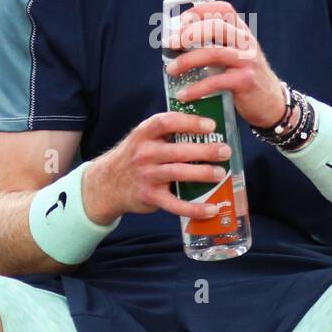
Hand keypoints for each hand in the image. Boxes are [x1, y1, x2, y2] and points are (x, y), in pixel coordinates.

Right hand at [83, 111, 233, 225]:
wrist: (106, 184)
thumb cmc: (134, 156)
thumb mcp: (142, 138)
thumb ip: (166, 131)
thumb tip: (204, 125)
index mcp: (144, 134)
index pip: (166, 122)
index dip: (189, 122)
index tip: (210, 125)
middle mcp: (144, 153)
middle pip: (178, 150)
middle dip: (204, 150)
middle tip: (225, 150)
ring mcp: (146, 176)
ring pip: (178, 174)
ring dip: (202, 173)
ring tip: (221, 173)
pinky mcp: (150, 197)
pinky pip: (175, 204)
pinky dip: (195, 208)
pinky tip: (212, 208)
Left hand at [164, 0, 285, 127]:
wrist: (272, 103)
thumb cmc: (245, 78)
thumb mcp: (235, 55)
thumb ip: (215, 45)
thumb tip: (178, 41)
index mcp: (242, 32)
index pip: (223, 9)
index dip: (200, 10)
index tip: (181, 20)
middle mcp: (246, 42)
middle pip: (215, 27)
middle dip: (188, 33)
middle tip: (169, 44)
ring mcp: (247, 60)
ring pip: (213, 53)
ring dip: (187, 60)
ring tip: (171, 69)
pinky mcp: (246, 81)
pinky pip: (216, 81)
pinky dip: (196, 88)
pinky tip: (184, 94)